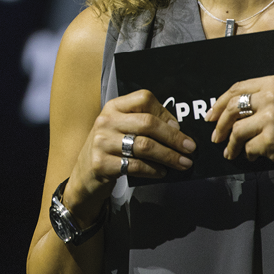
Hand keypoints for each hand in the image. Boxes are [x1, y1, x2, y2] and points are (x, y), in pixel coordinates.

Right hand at [70, 90, 196, 197]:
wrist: (84, 175)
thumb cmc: (110, 149)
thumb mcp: (120, 129)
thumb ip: (142, 124)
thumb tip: (178, 130)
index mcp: (113, 107)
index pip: (144, 99)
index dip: (165, 112)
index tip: (179, 127)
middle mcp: (106, 121)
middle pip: (148, 123)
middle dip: (173, 137)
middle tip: (190, 148)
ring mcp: (101, 142)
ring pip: (144, 146)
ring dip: (169, 156)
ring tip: (182, 163)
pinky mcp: (101, 164)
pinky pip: (136, 165)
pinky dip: (154, 170)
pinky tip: (162, 172)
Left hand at [207, 76, 273, 185]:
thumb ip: (264, 97)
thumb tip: (232, 107)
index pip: (237, 89)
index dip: (220, 103)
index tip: (211, 115)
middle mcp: (271, 97)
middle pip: (232, 108)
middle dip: (219, 125)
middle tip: (215, 137)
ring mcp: (271, 118)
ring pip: (237, 131)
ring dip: (231, 144)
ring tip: (232, 152)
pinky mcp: (271, 139)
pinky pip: (249, 148)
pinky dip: (249, 154)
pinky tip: (255, 156)